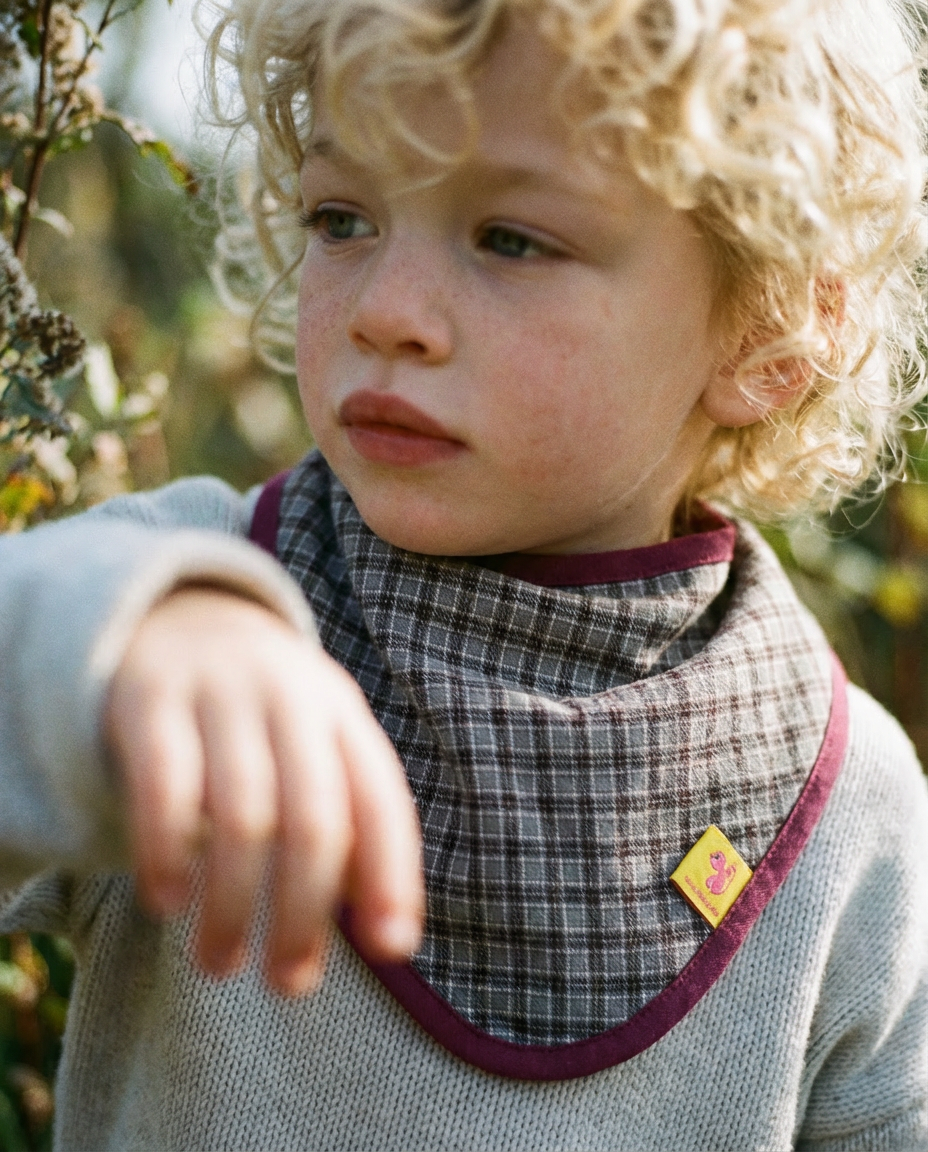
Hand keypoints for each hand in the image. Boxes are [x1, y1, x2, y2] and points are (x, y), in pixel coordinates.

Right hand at [104, 586, 423, 995]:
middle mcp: (291, 699)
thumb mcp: (317, 744)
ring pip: (242, 814)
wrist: (180, 614)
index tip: (392, 949)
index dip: (392, 876)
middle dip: (303, 912)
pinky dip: (166, 852)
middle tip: (289, 984)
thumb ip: (350, 822)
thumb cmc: (263, 712)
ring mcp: (221, 694)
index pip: (381, 801)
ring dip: (231, 904)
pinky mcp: (151, 698)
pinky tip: (165, 903)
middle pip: (314, 818)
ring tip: (219, 963)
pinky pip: (163, 785)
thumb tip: (387, 932)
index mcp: (343, 715)